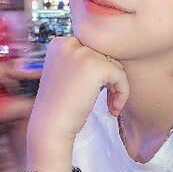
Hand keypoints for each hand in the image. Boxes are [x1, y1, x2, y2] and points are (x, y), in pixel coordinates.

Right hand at [26, 37, 128, 159]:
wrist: (50, 127)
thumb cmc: (59, 107)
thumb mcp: (64, 75)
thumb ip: (81, 61)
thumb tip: (110, 56)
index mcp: (59, 43)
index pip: (92, 50)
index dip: (99, 72)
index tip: (99, 91)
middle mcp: (69, 43)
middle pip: (104, 55)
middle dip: (110, 78)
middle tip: (109, 101)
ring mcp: (82, 53)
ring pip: (115, 64)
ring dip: (117, 86)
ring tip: (111, 106)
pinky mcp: (96, 66)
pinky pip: (120, 75)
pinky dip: (122, 92)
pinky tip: (113, 109)